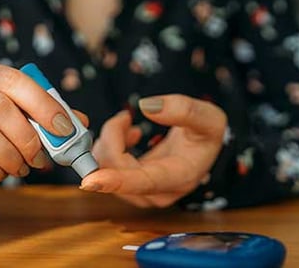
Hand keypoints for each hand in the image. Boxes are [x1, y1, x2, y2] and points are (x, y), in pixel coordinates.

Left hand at [80, 94, 226, 207]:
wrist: (202, 147)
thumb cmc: (207, 135)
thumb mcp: (208, 117)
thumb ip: (184, 110)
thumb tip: (147, 106)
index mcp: (178, 177)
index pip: (143, 183)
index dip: (116, 181)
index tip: (90, 181)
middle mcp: (157, 192)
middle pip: (116, 170)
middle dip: (111, 138)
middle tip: (125, 118)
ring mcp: (141, 191)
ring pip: (106, 168)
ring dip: (109, 140)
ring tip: (126, 123)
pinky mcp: (129, 185)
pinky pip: (105, 167)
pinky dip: (109, 146)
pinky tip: (126, 134)